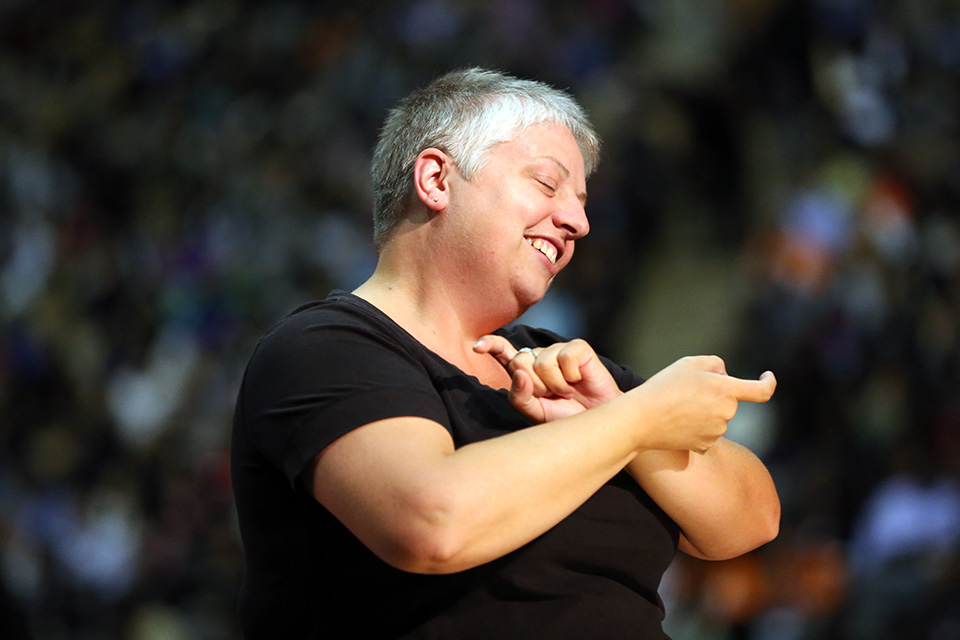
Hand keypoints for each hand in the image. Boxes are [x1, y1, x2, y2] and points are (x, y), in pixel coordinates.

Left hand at [473, 335, 621, 422]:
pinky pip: (564, 357)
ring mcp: (558, 350)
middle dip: (535, 385)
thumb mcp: (536, 413)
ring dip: (555, 384)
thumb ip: (520, 397)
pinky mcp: (578, 347)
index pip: (503, 352)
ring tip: (566, 392)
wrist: (596, 422)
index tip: (478, 347)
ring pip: (542, 362)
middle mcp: (539, 356)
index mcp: (526, 371)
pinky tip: (578, 381)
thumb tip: (519, 374)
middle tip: (552, 395)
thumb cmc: (565, 417)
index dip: (491, 345)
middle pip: (520, 360)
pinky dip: (571, 376)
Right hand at [634, 356, 776, 452]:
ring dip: (705, 409)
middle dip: (716, 393)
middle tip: (688, 388)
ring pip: (718, 416)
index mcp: (726, 390)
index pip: (761, 391)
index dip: (769, 383)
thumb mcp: (689, 363)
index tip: (767, 377)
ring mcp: (717, 432)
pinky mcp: (705, 446)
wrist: (641, 420)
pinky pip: (708, 432)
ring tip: (678, 405)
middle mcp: (726, 413)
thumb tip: (725, 376)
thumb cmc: (664, 387)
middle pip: (729, 400)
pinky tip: (678, 421)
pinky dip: (697, 426)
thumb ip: (716, 364)